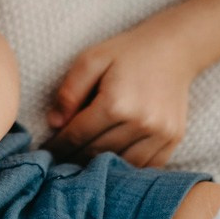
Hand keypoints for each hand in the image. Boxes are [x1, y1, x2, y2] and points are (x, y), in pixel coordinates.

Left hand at [45, 17, 199, 166]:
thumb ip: (69, 92)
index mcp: (116, 103)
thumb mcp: (90, 60)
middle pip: (97, 152)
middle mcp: (141, 122)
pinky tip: (113, 164)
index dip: (58, 146)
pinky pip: (147, 165)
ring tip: (83, 166)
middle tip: (59, 163)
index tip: (46, 153)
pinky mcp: (173, 137)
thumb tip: (54, 124)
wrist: (173, 49)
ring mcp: (160, 133)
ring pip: (121, 164)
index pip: (78, 135)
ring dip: (100, 168)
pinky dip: (128, 169)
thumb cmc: (127, 52)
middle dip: (75, 158)